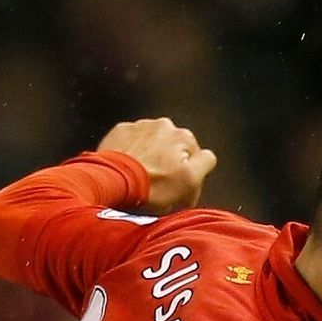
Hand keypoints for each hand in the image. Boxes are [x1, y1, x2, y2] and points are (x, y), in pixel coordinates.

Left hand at [97, 117, 216, 212]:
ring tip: (145, 181)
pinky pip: (132, 142)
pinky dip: (134, 154)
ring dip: (152, 159)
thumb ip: (205, 163)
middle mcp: (163, 124)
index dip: (191, 179)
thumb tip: (207, 157)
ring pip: (153, 145)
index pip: (196, 158)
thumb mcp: (189, 181)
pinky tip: (131, 171)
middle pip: (173, 150)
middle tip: (162, 189)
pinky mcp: (120, 130)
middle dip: (170, 166)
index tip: (182, 195)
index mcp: (183, 136)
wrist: (114, 180)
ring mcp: (140, 125)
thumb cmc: (153, 185)